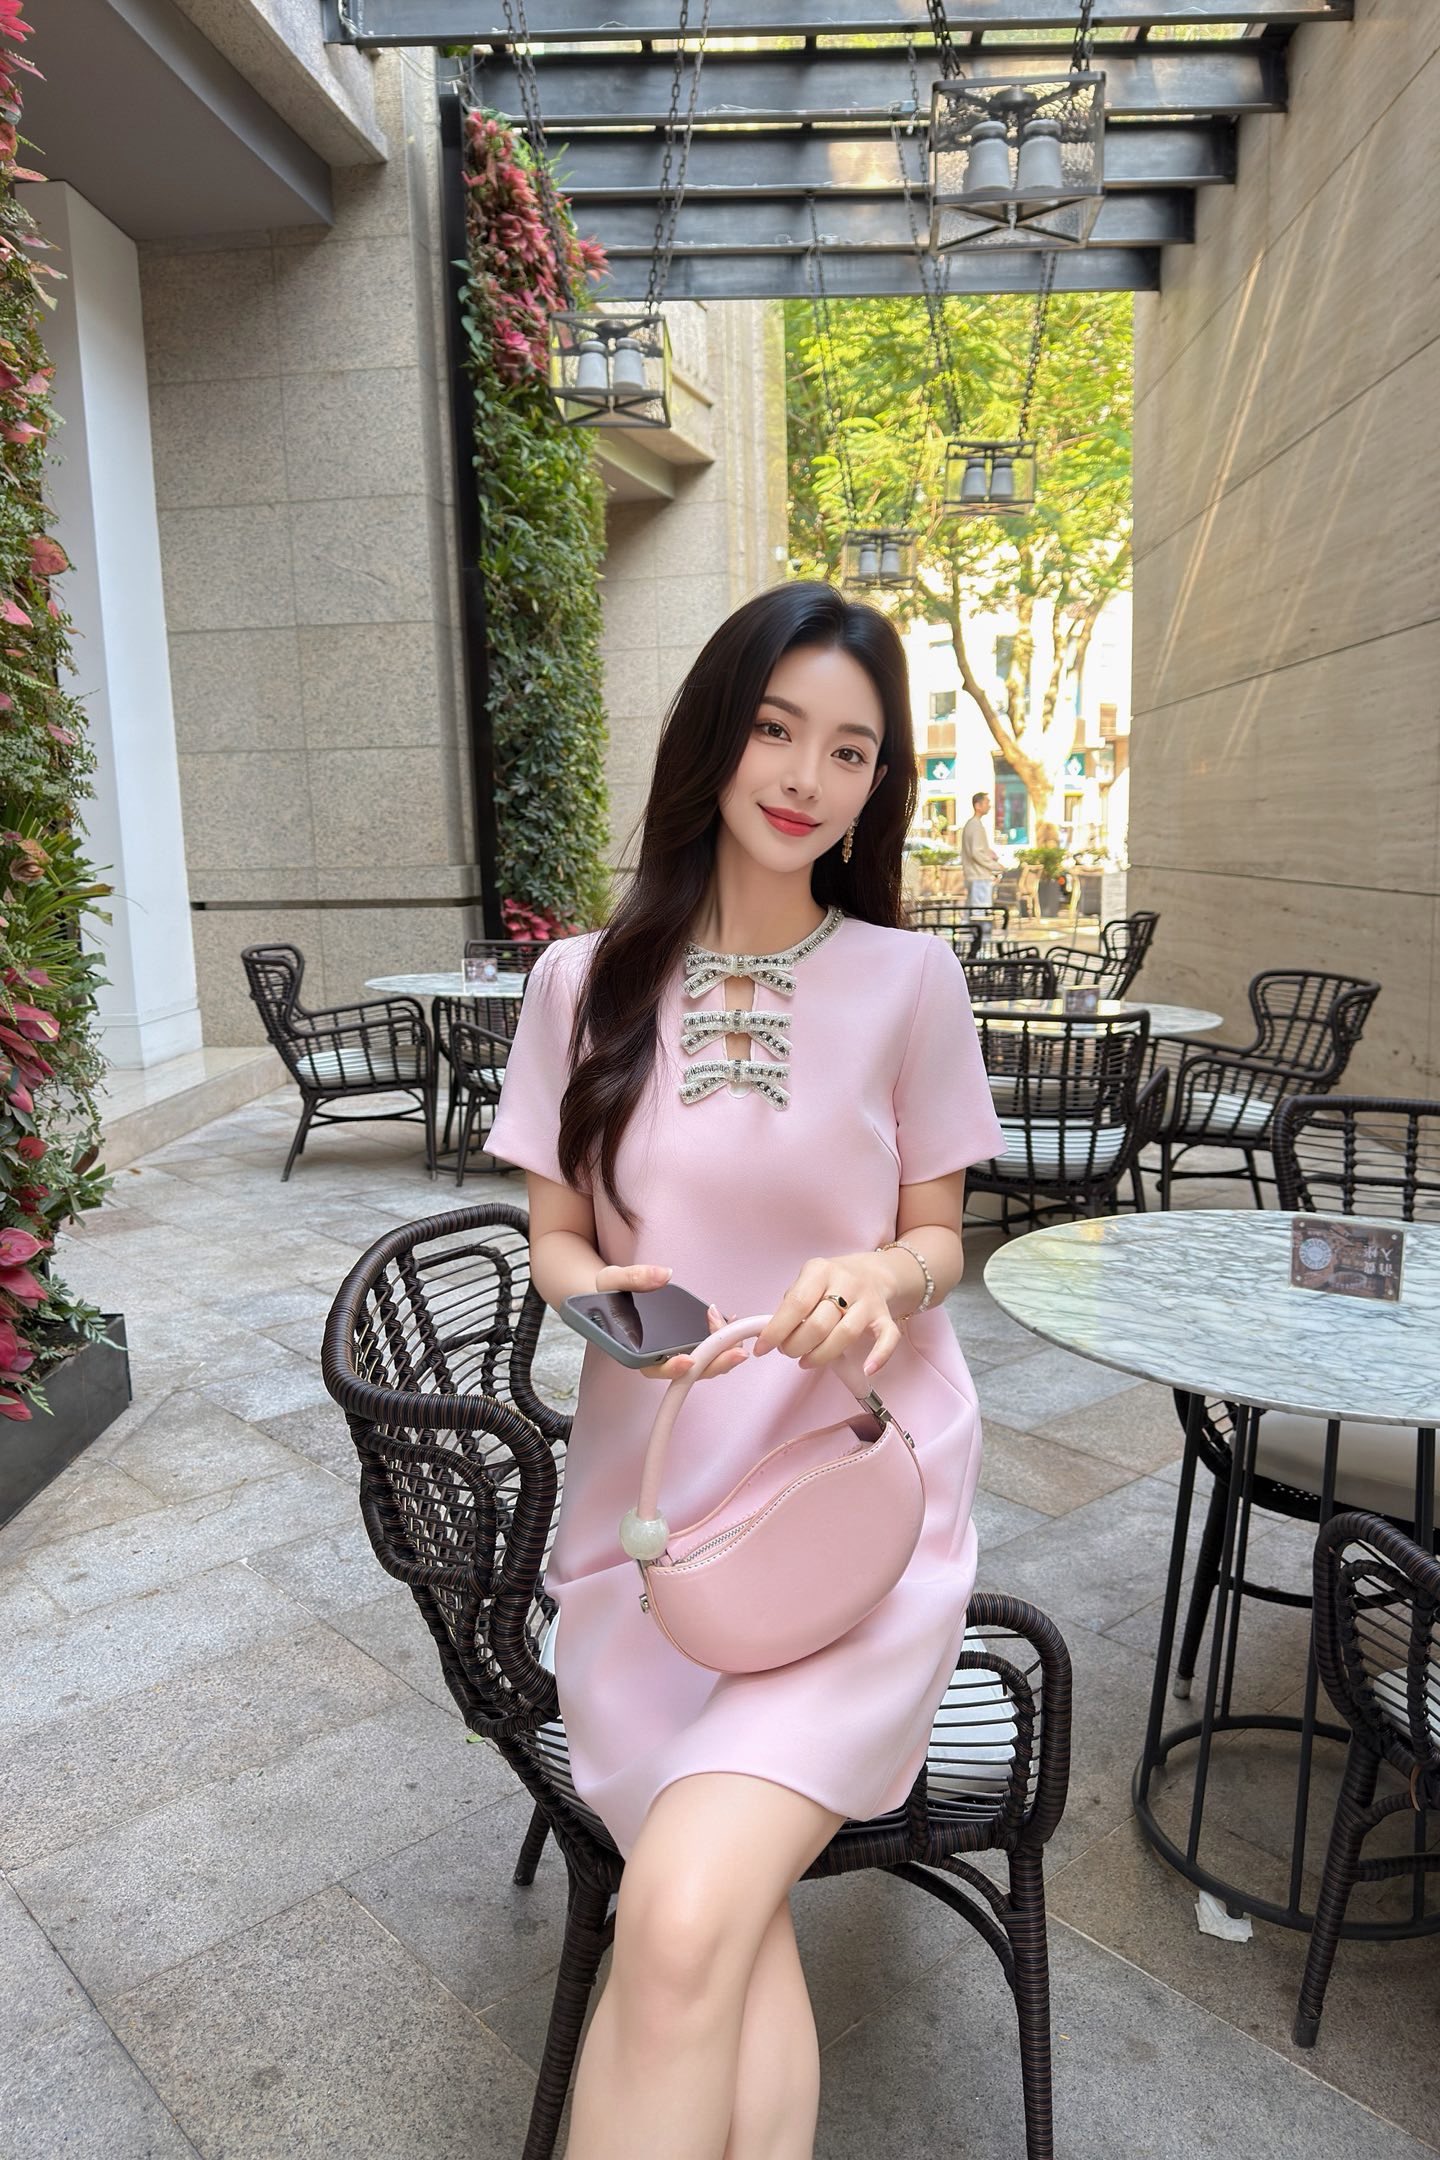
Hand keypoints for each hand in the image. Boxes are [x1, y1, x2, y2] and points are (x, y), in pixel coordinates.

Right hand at [593, 1264, 748, 1383]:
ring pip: (701, 1363)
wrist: (610, 1291)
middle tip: (737, 1352)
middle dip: (714, 1363)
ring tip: (736, 1331)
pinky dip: (721, 1340)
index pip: (654, 1368)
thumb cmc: (608, 1292)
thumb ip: (635, 1278)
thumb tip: (663, 1274)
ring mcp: (673, 1350)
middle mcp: (656, 1356)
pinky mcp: (683, 1341)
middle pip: (688, 1371)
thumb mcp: (613, 1280)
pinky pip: (705, 1348)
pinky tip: (732, 1324)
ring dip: (722, 1352)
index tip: (688, 1361)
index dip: (672, 1368)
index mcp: (635, 1350)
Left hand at [751, 1253, 902, 1379]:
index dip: (777, 1330)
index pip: (796, 1303)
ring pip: (846, 1333)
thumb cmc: (831, 1283)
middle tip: (788, 1351)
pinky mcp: (885, 1317)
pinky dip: (879, 1356)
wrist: (873, 1272)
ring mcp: (868, 1301)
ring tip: (806, 1361)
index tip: (762, 1348)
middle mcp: (847, 1283)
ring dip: (822, 1355)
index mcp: (820, 1271)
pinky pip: (888, 1339)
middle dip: (797, 1345)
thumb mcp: (807, 1281)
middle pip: (820, 1323)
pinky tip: (866, 1369)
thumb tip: (768, 1334)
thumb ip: (790, 1305)